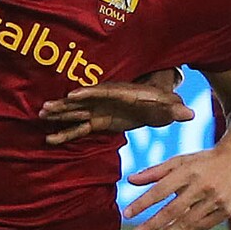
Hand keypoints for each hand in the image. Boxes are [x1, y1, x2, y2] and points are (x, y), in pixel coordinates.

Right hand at [39, 75, 192, 146]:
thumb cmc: (163, 101)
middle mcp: (106, 100)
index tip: (72, 94)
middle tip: (45, 108)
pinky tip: (50, 138)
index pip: (103, 91)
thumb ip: (176, 109)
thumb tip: (190, 113)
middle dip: (64, 104)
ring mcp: (99, 110)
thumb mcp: (169, 105)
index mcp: (121, 94)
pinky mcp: (98, 121)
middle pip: (83, 101)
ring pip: (76, 112)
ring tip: (40, 116)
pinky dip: (66, 132)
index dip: (88, 92)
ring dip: (59, 114)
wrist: (157, 102)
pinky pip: (79, 128)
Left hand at [124, 141, 230, 229]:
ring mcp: (216, 199)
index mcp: (189, 170)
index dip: (143, 203)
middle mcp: (203, 185)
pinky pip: (203, 227)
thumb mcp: (181, 160)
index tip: (127, 214)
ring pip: (187, 222)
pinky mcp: (226, 211)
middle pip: (173, 210)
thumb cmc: (205, 160)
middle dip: (152, 225)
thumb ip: (155, 171)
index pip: (161, 190)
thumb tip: (130, 180)